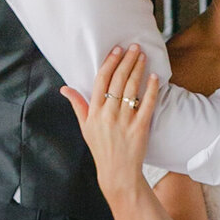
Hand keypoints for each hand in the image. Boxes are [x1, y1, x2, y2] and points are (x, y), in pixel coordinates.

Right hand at [61, 43, 158, 197]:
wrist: (117, 172)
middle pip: (118, 80)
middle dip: (127, 60)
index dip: (110, 62)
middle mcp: (108, 114)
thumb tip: (65, 88)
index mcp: (94, 111)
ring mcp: (125, 120)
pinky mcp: (140, 127)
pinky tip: (154, 77)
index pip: (101, 80)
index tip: (117, 50)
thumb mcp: (85, 127)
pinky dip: (151, 89)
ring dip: (138, 69)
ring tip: (142, 56)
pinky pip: (147, 104)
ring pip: (132, 89)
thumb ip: (78, 105)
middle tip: (134, 47)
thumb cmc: (101, 149)